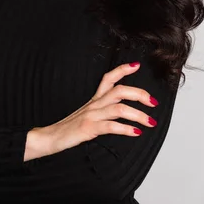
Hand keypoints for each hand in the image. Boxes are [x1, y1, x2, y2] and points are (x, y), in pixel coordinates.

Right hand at [30, 61, 159, 158]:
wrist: (49, 138)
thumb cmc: (69, 129)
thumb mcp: (86, 115)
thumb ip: (103, 112)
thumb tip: (123, 113)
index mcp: (94, 100)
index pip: (108, 78)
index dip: (123, 70)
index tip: (137, 65)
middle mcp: (94, 104)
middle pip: (120, 90)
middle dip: (140, 94)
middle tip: (154, 102)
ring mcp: (91, 115)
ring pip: (119, 108)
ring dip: (138, 114)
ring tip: (150, 122)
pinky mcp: (88, 128)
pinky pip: (111, 126)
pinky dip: (126, 129)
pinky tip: (136, 133)